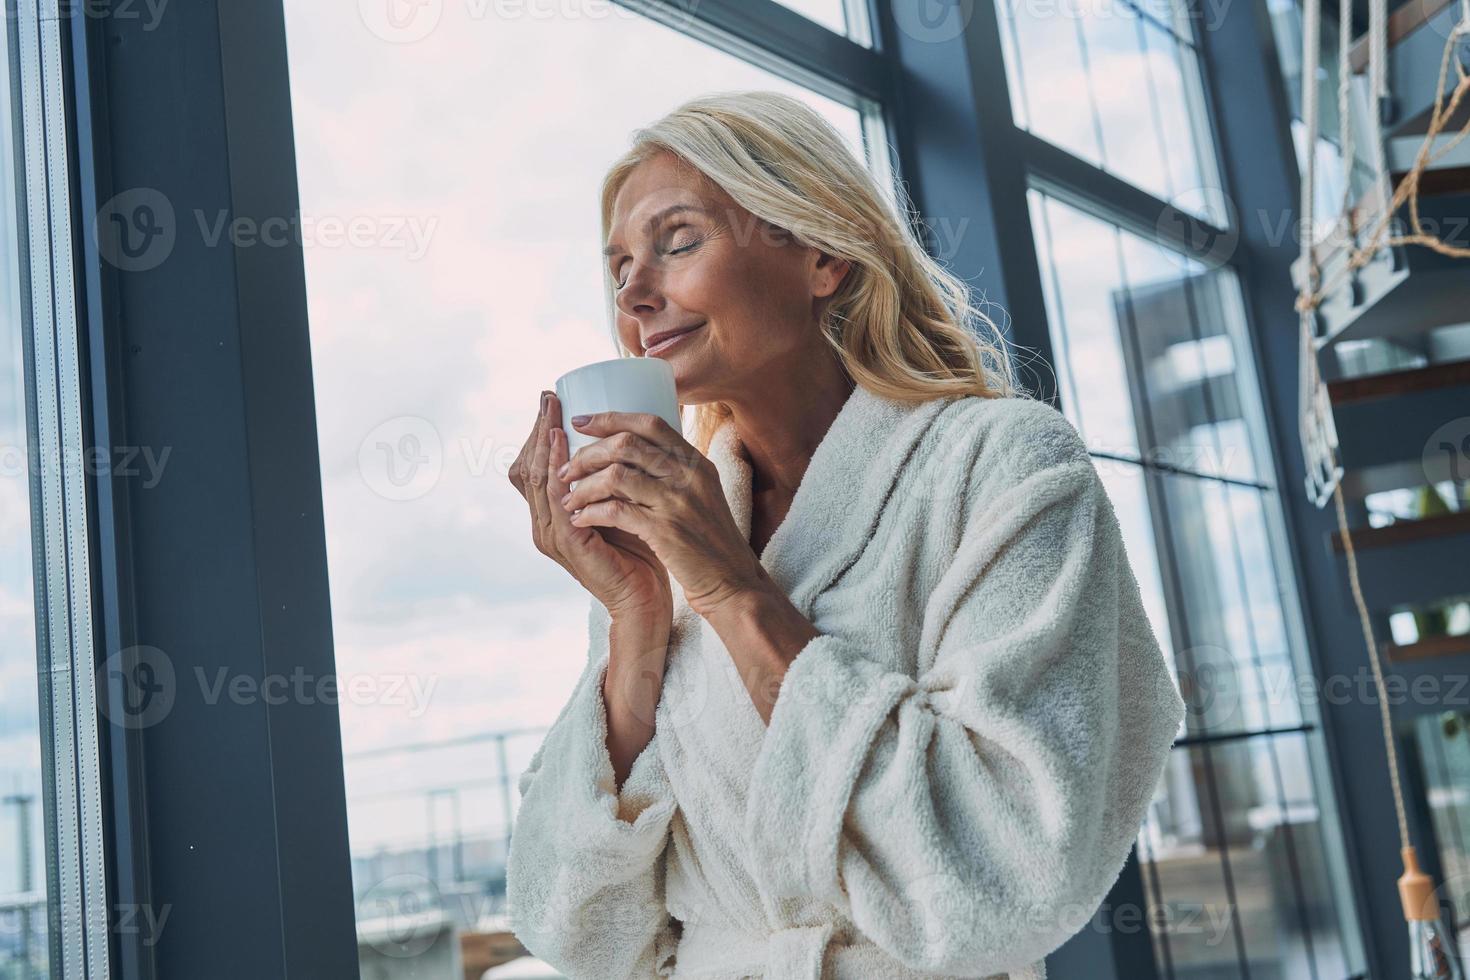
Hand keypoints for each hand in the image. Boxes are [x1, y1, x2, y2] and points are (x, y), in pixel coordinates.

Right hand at [509, 392, 672, 622]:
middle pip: (527, 467)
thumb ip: (614, 477)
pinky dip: (556, 467)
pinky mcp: (566, 542)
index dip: (539, 433)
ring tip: (552, 411)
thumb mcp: (621, 503)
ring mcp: (551, 534)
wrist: (647, 598)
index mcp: (554, 516)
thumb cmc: (641, 550)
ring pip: (536, 478)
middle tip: (548, 397)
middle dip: (537, 429)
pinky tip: (561, 444)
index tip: (552, 399)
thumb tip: (630, 431)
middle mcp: (545, 524)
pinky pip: (555, 497)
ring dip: (543, 441)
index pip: (535, 467)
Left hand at [557, 411, 768, 618]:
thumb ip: (676, 470)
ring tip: (568, 498)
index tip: (580, 422)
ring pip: (615, 475)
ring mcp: (677, 502)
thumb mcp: (703, 494)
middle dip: (587, 454)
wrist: (732, 581)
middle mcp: (689, 476)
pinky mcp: (664, 531)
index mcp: (697, 462)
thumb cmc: (710, 541)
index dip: (610, 418)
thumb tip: (635, 448)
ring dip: (583, 486)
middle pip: (626, 444)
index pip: (650, 424)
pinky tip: (580, 519)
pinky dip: (590, 512)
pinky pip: (615, 510)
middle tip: (566, 468)